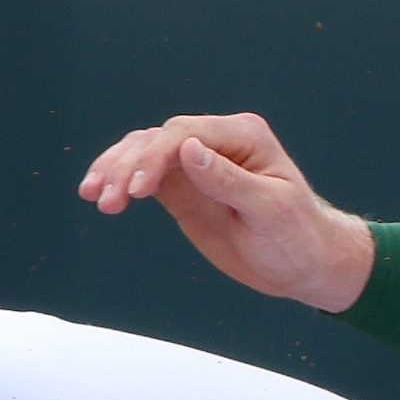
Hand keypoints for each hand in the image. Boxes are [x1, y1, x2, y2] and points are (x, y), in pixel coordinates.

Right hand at [80, 110, 375, 310]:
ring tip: (93, 197)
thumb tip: (188, 148)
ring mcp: (196, 164)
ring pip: (141, 152)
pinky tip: (101, 196)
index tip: (135, 189)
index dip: (154, 157)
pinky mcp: (183, 188)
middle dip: (126, 167)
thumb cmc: (299, 236)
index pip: (183, 133)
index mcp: (241, 136)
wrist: (305, 266)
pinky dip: (119, 183)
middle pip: (155, 140)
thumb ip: (229, 179)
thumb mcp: (270, 210)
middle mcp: (215, 142)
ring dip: (114, 171)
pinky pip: (144, 176)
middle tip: (106, 200)